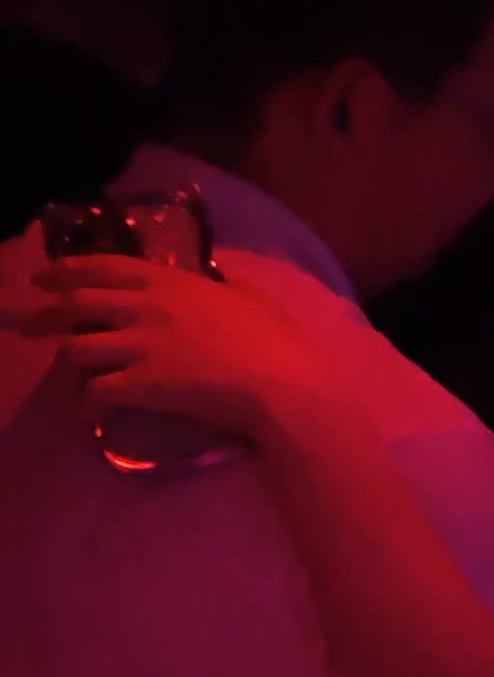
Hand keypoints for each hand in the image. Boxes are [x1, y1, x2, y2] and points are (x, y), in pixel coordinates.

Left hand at [6, 258, 335, 442]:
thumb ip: (225, 283)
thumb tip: (218, 278)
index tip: (44, 277)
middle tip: (26, 325)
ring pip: (76, 349)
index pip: (102, 267)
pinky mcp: (142, 385)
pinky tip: (91, 409)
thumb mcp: (250, 295)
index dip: (66, 270)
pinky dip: (87, 401)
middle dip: (43, 315)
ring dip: (66, 363)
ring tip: (68, 376)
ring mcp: (141, 346)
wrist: (284, 383)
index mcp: (170, 281)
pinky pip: (96, 391)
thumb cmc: (277, 339)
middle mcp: (146, 308)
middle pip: (75, 305)